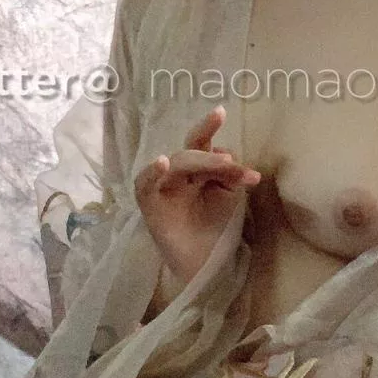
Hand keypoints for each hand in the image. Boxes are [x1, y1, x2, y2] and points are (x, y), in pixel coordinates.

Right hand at [134, 105, 263, 283]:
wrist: (205, 265)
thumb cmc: (215, 230)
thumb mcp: (228, 197)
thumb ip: (229, 174)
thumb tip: (225, 153)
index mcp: (196, 169)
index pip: (201, 143)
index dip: (209, 127)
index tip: (221, 111)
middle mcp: (177, 174)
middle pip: (190, 152)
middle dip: (213, 157)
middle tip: (233, 166)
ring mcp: (162, 187)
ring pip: (176, 163)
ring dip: (199, 161)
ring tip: (223, 164)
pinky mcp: (149, 204)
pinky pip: (145, 183)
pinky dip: (152, 172)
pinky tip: (162, 162)